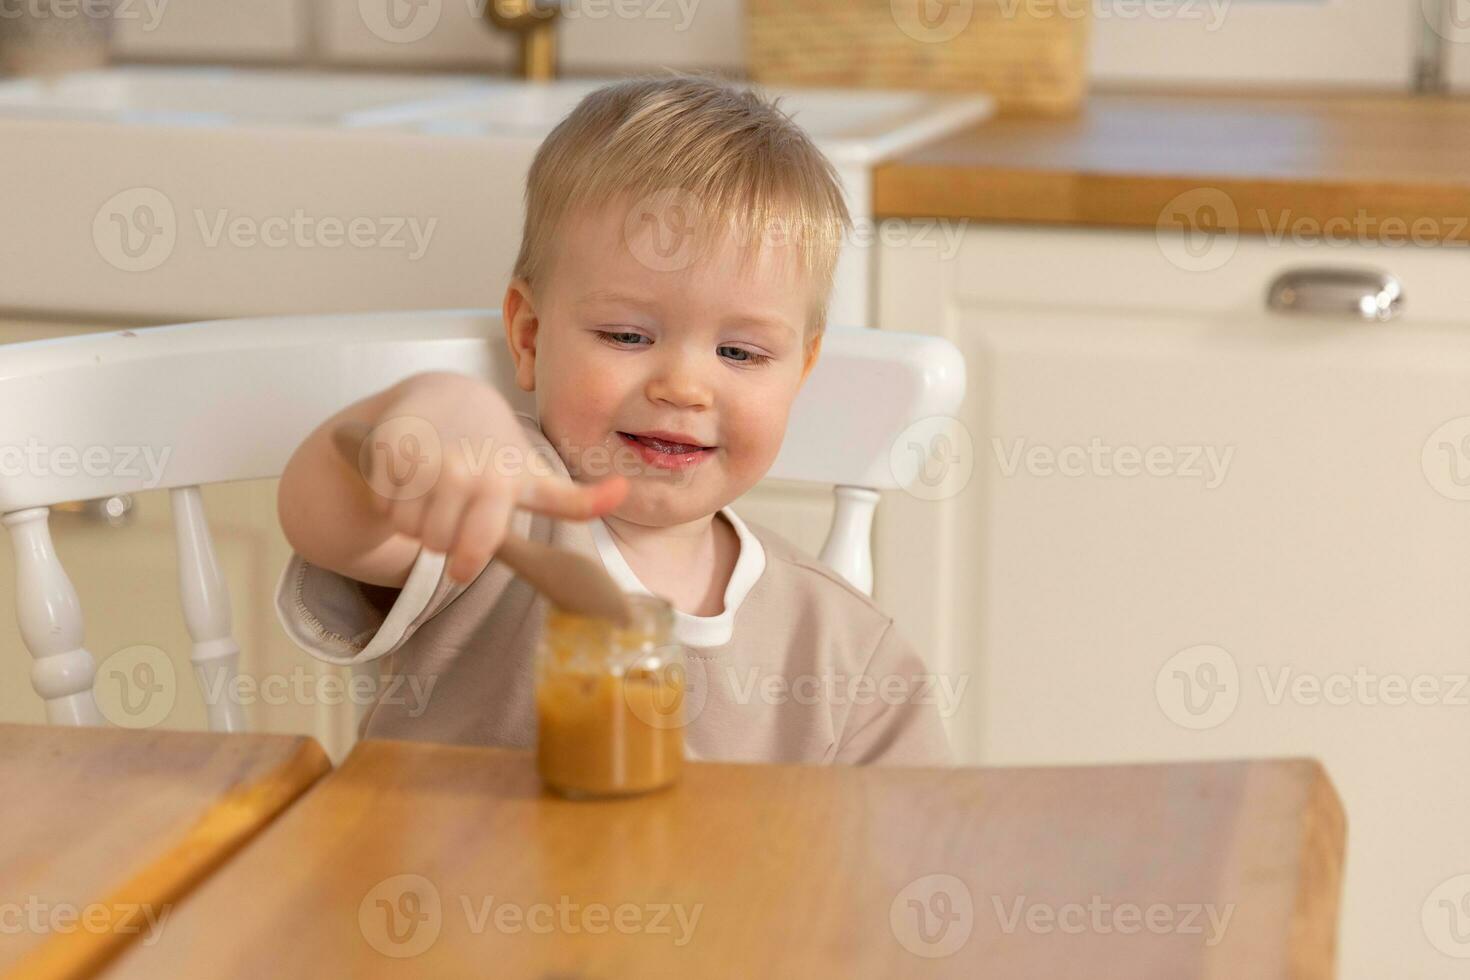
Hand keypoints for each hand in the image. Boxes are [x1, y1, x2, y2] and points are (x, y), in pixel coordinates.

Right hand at [345, 373, 626, 583]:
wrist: (447, 399)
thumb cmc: (496, 452)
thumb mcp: (536, 477)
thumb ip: (576, 499)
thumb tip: (624, 491)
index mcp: (502, 480)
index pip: (480, 543)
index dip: (469, 560)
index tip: (463, 572)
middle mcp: (464, 468)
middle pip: (439, 545)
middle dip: (442, 541)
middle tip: (452, 519)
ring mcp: (424, 458)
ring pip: (408, 528)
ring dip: (415, 524)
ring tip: (432, 502)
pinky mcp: (389, 447)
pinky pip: (383, 506)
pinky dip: (389, 504)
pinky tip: (408, 485)